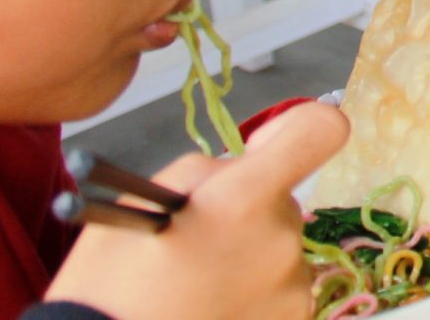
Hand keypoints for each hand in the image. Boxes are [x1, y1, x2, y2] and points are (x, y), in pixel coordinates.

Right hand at [44, 99, 348, 319]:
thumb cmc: (109, 284)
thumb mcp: (146, 198)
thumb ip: (207, 173)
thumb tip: (244, 167)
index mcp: (244, 200)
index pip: (320, 130)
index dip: (296, 128)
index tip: (261, 149)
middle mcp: (280, 239)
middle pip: (282, 200)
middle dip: (246, 210)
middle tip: (195, 242)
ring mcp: (292, 286)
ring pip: (280, 246)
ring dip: (250, 254)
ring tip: (198, 284)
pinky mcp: (295, 318)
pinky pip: (281, 287)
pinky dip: (254, 292)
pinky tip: (214, 307)